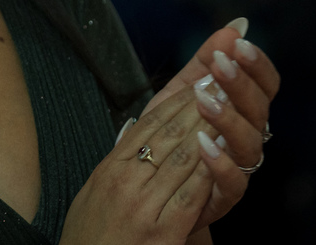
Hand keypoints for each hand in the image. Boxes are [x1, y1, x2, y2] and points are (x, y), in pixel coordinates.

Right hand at [60, 85, 216, 244]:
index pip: (146, 125)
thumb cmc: (90, 240)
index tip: (194, 87)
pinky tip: (222, 154)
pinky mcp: (161, 232)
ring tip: (226, 109)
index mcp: (109, 169)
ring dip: (207, 130)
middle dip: (196, 108)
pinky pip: (189, 194)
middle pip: (167, 135)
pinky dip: (208, 170)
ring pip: (181, 157)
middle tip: (218, 85)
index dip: (174, 103)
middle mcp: (124, 182)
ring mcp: (142, 206)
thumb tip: (134, 133)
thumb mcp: (94, 193)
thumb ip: (116, 163)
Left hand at [142, 21, 279, 231]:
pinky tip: (202, 144)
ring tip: (204, 101)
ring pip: (250, 144)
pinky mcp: (223, 197)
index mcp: (243, 109)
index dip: (257, 65)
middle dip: (241, 84)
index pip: (265, 84)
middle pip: (260, 109)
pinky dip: (220, 163)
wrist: (150, 186)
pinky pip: (233, 183)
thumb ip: (204, 61)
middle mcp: (249, 137)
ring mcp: (239, 168)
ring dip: (229, 119)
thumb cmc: (172, 135)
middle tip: (220, 64)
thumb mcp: (181, 93)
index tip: (239, 46)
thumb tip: (236, 25)